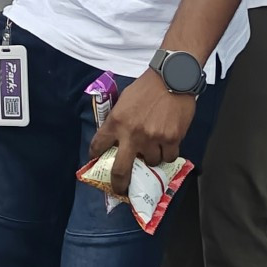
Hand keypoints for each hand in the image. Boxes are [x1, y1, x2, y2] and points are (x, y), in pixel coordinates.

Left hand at [87, 70, 196, 198]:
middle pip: (120, 170)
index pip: (99, 144)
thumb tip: (117, 137)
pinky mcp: (171, 139)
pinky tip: (168, 145)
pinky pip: (168, 157)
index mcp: (116, 121)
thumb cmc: (147, 87)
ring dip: (151, 159)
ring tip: (153, 149)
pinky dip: (167, 153)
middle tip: (119, 189)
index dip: (95, 155)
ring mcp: (152, 139)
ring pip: (150, 163)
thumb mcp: (124, 100)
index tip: (95, 160)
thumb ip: (119, 119)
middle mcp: (132, 134)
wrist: (172, 78)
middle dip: (118, 184)